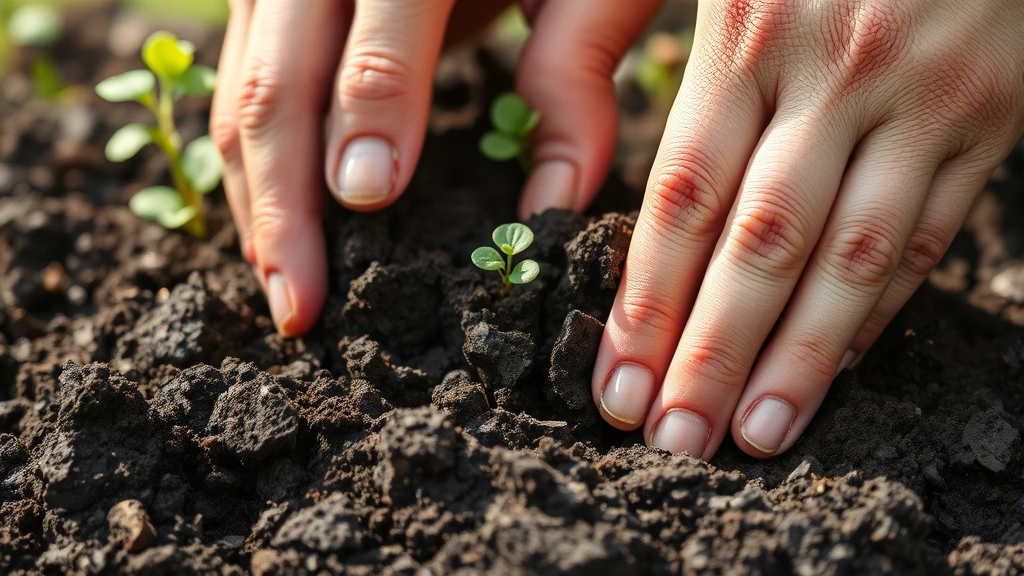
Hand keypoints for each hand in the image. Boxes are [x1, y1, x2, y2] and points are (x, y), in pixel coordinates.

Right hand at [210, 0, 658, 334]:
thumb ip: (573, 74)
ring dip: (254, 194)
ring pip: (237, 90)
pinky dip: (249, 157)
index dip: (368, 123)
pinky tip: (270, 221)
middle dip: (282, 204)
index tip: (369, 203)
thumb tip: (552, 205)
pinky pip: (236, 79)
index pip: (378, 48)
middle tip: (302, 305)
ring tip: (282, 283)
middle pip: (275, 85)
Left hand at [592, 0, 1023, 458]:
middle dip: (710, 352)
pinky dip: (880, 307)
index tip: (616, 382)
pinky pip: (931, 230)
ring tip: (753, 438)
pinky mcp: (991, 111)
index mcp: (747, 31)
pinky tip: (832, 366)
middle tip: (670, 439)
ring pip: (851, 256)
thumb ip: (617, 40)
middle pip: (758, 244)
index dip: (645, 301)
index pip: (681, 198)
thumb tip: (565, 172)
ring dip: (797, 358)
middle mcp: (834, 71)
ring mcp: (921, 95)